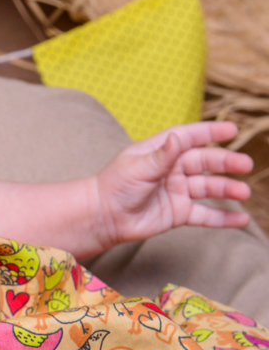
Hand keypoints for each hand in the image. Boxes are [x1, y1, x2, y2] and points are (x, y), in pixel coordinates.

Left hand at [94, 121, 252, 249]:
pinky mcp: (178, 213)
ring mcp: (177, 191)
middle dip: (226, 162)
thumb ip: (161, 155)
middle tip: (245, 165)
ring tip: (244, 192)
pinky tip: (241, 219)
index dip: (210, 132)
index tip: (232, 129)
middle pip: (205, 162)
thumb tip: (177, 138)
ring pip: (208, 187)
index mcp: (161, 152)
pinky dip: (223, 217)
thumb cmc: (114, 187)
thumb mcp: (137, 167)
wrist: (103, 217)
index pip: (190, 137)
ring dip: (227, 189)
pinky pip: (205, 214)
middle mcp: (172, 169)